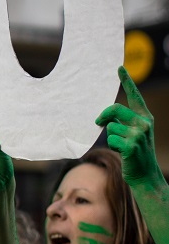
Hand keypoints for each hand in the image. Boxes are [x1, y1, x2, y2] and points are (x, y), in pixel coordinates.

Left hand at [96, 66, 162, 186]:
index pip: (134, 96)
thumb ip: (124, 121)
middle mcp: (144, 123)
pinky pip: (110, 139)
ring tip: (121, 146)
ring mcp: (139, 134)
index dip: (127, 81)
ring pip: (110, 127)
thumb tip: (104, 116)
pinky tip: (122, 152)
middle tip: (98, 122)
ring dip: (110, 137)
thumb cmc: (135, 153)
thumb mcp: (133, 133)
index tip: (119, 68)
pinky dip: (112, 145)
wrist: (145, 174)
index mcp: (145, 117)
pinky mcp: (131, 145)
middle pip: (115, 109)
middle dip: (104, 115)